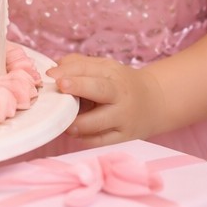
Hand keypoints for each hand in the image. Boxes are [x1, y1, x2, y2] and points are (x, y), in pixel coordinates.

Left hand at [47, 53, 164, 146]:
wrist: (155, 102)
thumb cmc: (120, 84)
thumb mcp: (105, 68)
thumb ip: (79, 65)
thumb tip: (54, 69)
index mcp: (112, 73)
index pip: (89, 69)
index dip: (70, 71)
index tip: (51, 75)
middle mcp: (119, 94)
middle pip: (100, 89)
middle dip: (79, 87)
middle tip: (61, 86)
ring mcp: (123, 117)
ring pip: (98, 122)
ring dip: (78, 123)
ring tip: (65, 124)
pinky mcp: (124, 136)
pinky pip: (100, 140)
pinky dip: (85, 138)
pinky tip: (75, 133)